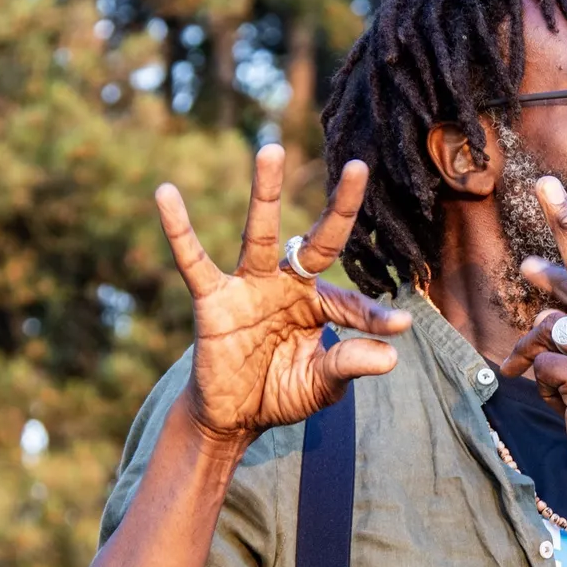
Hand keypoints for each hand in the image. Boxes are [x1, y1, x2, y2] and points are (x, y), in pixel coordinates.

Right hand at [155, 144, 411, 445]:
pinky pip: (193, 262)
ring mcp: (250, 288)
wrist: (233, 417)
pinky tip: (165, 193)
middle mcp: (288, 286)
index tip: (401, 326)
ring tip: (270, 149)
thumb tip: (391, 356)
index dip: (374, 317)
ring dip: (266, 193)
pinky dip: (178, 230)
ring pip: (261, 234)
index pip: (352, 304)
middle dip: (340, 207)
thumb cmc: (281, 392)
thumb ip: (349, 365)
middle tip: (360, 167)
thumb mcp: (321, 385)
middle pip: (318, 242)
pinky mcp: (213, 300)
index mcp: (319, 305)